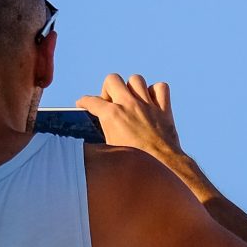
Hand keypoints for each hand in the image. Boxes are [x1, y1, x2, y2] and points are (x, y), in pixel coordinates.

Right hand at [74, 74, 199, 185]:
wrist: (163, 166)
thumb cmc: (134, 164)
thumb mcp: (110, 149)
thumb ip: (104, 133)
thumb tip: (98, 130)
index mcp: (111, 115)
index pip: (91, 101)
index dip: (83, 102)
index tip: (82, 104)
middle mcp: (128, 105)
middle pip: (112, 79)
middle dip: (108, 88)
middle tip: (111, 102)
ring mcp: (147, 105)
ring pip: (136, 79)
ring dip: (132, 88)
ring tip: (131, 100)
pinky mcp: (164, 109)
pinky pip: (160, 88)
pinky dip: (155, 92)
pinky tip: (151, 101)